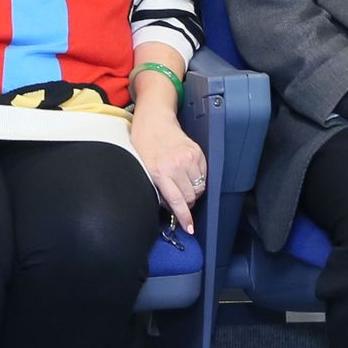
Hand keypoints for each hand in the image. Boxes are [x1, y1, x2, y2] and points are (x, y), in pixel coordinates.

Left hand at [129, 97, 208, 234]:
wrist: (154, 119)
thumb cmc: (144, 143)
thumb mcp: (143, 167)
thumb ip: (156, 186)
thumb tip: (169, 206)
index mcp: (159, 172)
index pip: (177, 201)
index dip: (185, 217)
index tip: (190, 228)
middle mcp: (175, 166)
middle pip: (191, 196)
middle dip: (188, 203)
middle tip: (182, 200)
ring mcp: (189, 158)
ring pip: (199, 187)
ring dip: (194, 191)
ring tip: (183, 184)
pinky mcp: (197, 152)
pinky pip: (204, 175)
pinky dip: (198, 178)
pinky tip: (188, 173)